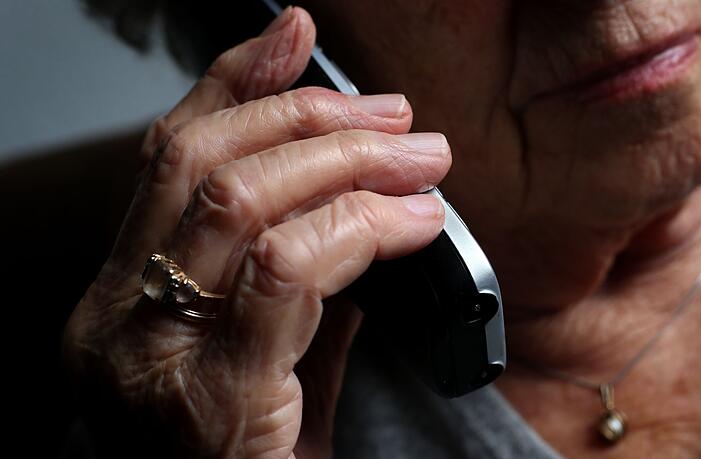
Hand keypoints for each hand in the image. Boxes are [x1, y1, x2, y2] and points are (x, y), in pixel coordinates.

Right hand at [62, 7, 449, 457]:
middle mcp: (115, 326)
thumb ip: (296, 287)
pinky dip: (358, 227)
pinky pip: (287, 272)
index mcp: (119, 307)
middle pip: (204, 166)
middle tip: (396, 121)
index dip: (234, 85)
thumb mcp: (267, 365)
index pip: (168, 161)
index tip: (291, 36)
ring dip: (344, 163)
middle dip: (311, 121)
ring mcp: (149, 362)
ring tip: (416, 160)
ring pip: (242, 202)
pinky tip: (412, 224)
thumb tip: (357, 209)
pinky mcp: (211, 401)